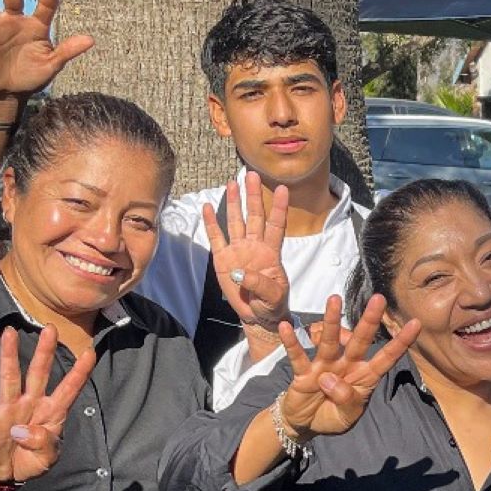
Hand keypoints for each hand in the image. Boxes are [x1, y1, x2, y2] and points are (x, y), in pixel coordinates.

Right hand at [0, 327, 95, 483]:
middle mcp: (31, 404)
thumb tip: (24, 431)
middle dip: (45, 352)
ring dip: (9, 356)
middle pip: (39, 374)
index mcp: (52, 413)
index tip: (90, 352)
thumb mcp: (47, 459)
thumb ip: (44, 445)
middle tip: (50, 328)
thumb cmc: (30, 460)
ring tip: (9, 333)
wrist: (4, 473)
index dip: (80, 373)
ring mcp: (8, 409)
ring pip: (10, 378)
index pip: (69, 389)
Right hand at [205, 172, 290, 328]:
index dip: (279, 207)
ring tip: (232, 183)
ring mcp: (238, 250)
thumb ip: (260, 284)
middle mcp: (255, 246)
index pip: (276, 225)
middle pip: (254, 215)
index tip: (283, 188)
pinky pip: (216, 237)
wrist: (259, 316)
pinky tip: (208, 207)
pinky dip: (211, 222)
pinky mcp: (223, 259)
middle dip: (253, 195)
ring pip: (236, 221)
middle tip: (251, 175)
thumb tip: (240, 273)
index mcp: (271, 252)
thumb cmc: (271, 305)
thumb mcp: (272, 297)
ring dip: (234, 202)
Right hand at [275, 294, 419, 437]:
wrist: (306, 424)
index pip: (386, 358)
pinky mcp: (303, 372)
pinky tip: (286, 327)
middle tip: (378, 299)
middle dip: (369, 321)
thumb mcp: (347, 417)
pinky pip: (297, 356)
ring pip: (330, 341)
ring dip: (332, 321)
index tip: (416, 324)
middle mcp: (347, 366)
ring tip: (334, 299)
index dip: (400, 343)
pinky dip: (292, 342)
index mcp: (364, 377)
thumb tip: (329, 379)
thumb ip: (346, 401)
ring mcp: (324, 367)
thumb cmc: (333, 416)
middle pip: (360, 341)